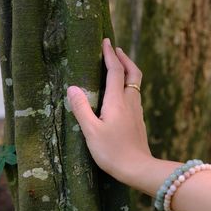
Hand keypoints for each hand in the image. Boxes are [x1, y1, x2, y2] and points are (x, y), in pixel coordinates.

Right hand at [67, 38, 151, 184]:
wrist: (138, 169)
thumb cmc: (112, 151)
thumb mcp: (91, 131)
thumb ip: (81, 108)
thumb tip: (72, 87)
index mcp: (117, 101)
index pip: (115, 71)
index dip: (110, 55)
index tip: (106, 41)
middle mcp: (129, 101)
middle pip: (132, 72)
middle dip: (124, 58)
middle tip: (115, 49)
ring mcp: (136, 110)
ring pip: (135, 82)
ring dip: (127, 69)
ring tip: (117, 65)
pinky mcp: (138, 119)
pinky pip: (134, 93)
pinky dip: (128, 83)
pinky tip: (120, 91)